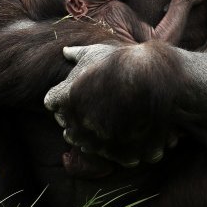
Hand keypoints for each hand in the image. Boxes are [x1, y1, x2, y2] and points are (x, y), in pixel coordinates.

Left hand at [44, 42, 179, 166]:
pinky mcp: (118, 152)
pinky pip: (110, 156)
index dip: (62, 101)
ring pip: (87, 146)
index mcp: (68, 96)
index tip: (73, 97)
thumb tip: (65, 50)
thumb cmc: (123, 62)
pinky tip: (125, 136)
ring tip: (109, 125)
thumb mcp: (97, 52)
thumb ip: (77, 54)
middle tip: (93, 113)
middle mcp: (79, 120)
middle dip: (78, 123)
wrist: (154, 75)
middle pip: (68, 130)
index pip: (52, 103)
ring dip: (95, 138)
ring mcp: (98, 138)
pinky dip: (116, 149)